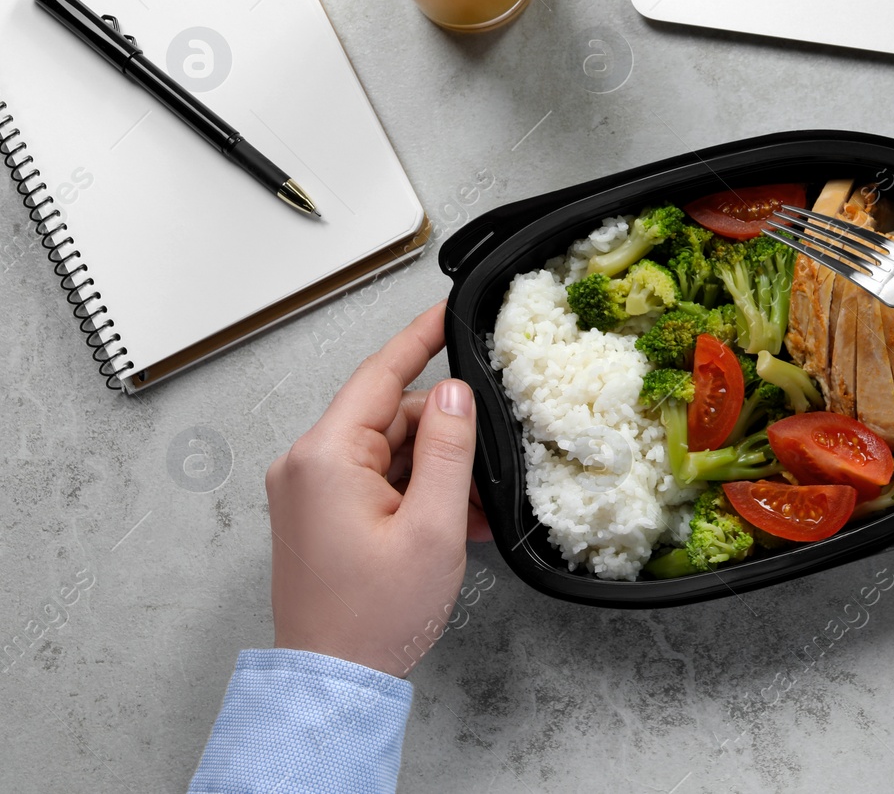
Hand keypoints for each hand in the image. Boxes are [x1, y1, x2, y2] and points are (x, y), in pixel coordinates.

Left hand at [266, 302, 493, 677]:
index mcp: (326, 456)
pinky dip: (415, 492)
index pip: (382, 373)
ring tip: (470, 512)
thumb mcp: (432, 527)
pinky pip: (376, 479)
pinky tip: (450, 520)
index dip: (421, 337)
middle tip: (488, 462)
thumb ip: (448, 449)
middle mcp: (307, 464)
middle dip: (445, 435)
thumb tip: (454, 393)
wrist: (331, 682)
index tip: (450, 310)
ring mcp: (310, 490)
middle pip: (391, 415)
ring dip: (435, 471)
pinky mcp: (318, 513)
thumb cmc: (372, 617)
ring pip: (389, 449)